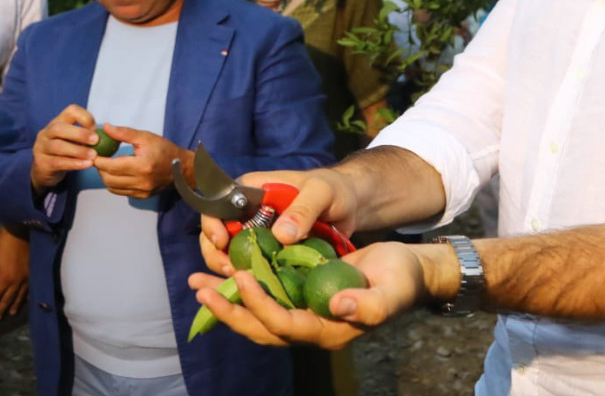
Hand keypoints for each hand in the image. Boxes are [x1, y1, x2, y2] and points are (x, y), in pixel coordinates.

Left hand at [0, 227, 28, 318]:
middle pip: (7, 300)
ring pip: (20, 296)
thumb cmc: (1, 246)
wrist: (19, 234)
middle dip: (1, 310)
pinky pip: (29, 288)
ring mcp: (26, 279)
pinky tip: (26, 301)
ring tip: (11, 313)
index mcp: (3, 279)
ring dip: (14, 306)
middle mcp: (15, 282)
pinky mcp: (32, 273)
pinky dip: (27, 296)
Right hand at [30, 104, 98, 189]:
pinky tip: (86, 165)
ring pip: (57, 146)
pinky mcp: (42, 164)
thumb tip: (111, 135)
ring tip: (93, 156)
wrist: (44, 171)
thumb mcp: (73, 141)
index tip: (96, 129)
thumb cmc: (64, 152)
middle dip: (79, 133)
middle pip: (59, 128)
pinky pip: (58, 162)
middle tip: (96, 140)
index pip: (70, 111)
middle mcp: (47, 132)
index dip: (85, 117)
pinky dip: (74, 164)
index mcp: (57, 122)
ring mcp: (41, 148)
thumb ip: (87, 136)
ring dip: (78, 151)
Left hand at [93, 125, 190, 198]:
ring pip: (112, 187)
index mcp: (142, 166)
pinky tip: (116, 174)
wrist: (182, 168)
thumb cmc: (164, 149)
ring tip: (107, 165)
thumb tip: (105, 128)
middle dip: (100, 169)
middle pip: (109, 179)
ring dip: (105, 177)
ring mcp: (141, 191)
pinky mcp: (142, 196)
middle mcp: (141, 182)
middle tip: (98, 158)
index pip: (111, 166)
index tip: (93, 153)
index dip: (98, 160)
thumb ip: (124, 133)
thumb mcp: (145, 137)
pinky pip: (120, 192)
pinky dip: (114, 183)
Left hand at [187, 241, 428, 349]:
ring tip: (197, 284)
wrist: (407, 272)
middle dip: (228, 311)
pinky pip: (265, 299)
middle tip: (199, 290)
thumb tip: (338, 307)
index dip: (260, 305)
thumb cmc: (402, 279)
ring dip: (227, 301)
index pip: (285, 325)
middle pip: (260, 328)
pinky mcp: (300, 298)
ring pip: (256, 316)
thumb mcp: (392, 290)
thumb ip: (370, 305)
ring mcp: (304, 314)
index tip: (243, 278)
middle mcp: (311, 328)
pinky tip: (224, 272)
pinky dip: (241, 288)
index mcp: (330, 331)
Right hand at [198, 168, 358, 275]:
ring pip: (230, 255)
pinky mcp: (269, 254)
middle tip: (232, 271)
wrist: (351, 205)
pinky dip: (250, 279)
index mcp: (251, 190)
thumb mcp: (321, 193)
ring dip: (230, 270)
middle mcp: (247, 213)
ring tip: (242, 282)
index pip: (217, 205)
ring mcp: (257, 235)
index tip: (221, 243)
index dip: (212, 225)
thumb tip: (282, 235)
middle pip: (217, 234)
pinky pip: (252, 268)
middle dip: (217, 254)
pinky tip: (253, 291)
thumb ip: (303, 209)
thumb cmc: (334, 190)